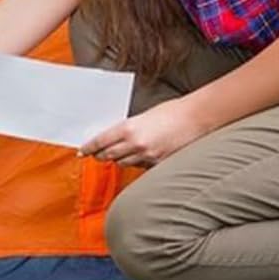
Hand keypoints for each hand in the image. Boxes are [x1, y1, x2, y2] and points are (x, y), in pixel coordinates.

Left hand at [78, 98, 203, 167]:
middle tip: (96, 154)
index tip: (81, 152)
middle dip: (101, 155)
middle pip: (109, 156)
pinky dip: (137, 163)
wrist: (197, 118)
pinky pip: (142, 167)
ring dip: (119, 160)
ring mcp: (149, 156)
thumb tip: (115, 137)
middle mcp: (136, 144)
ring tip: (118, 154)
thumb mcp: (143, 116)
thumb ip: (128, 128)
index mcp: (128, 128)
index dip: (88, 148)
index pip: (100, 142)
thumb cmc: (171, 112)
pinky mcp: (160, 164)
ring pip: (124, 163)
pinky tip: (139, 157)